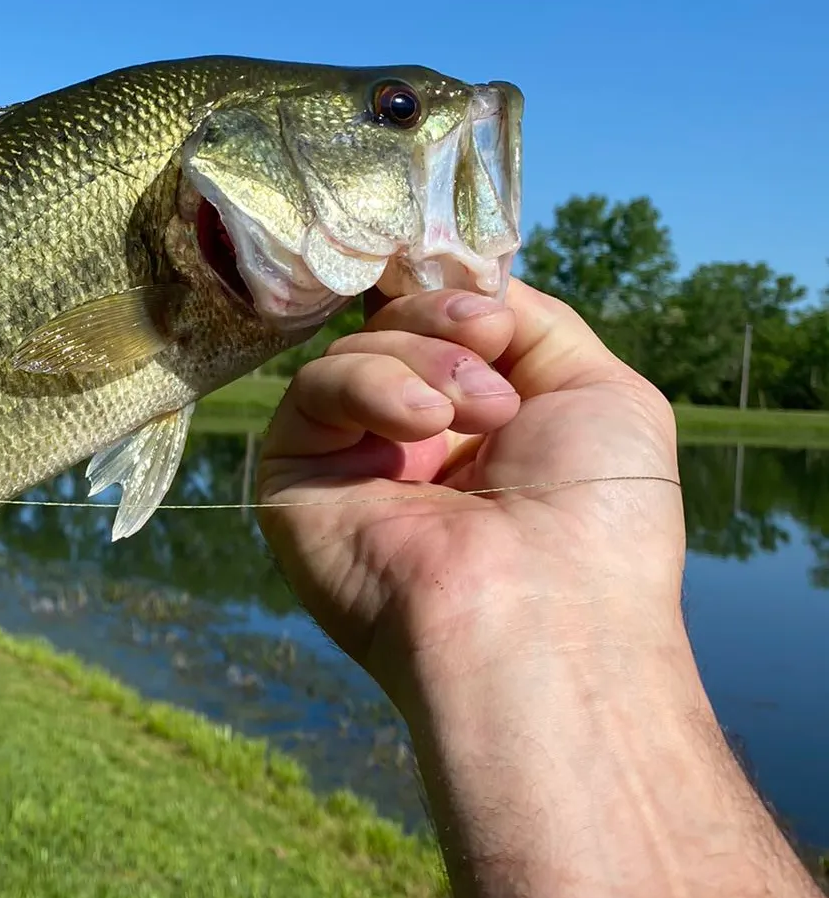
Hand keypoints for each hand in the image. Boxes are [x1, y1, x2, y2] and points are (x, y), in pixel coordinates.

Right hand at [256, 277, 684, 713]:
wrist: (543, 613)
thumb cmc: (596, 518)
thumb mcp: (600, 391)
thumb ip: (533, 322)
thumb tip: (469, 284)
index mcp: (482, 428)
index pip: (441, 326)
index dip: (455, 296)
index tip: (487, 305)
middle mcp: (412, 443)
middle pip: (393, 323)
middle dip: (447, 320)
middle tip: (490, 357)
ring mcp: (352, 461)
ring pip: (353, 348)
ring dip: (422, 356)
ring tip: (475, 414)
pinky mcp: (296, 480)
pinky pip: (312, 390)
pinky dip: (371, 384)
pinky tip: (423, 425)